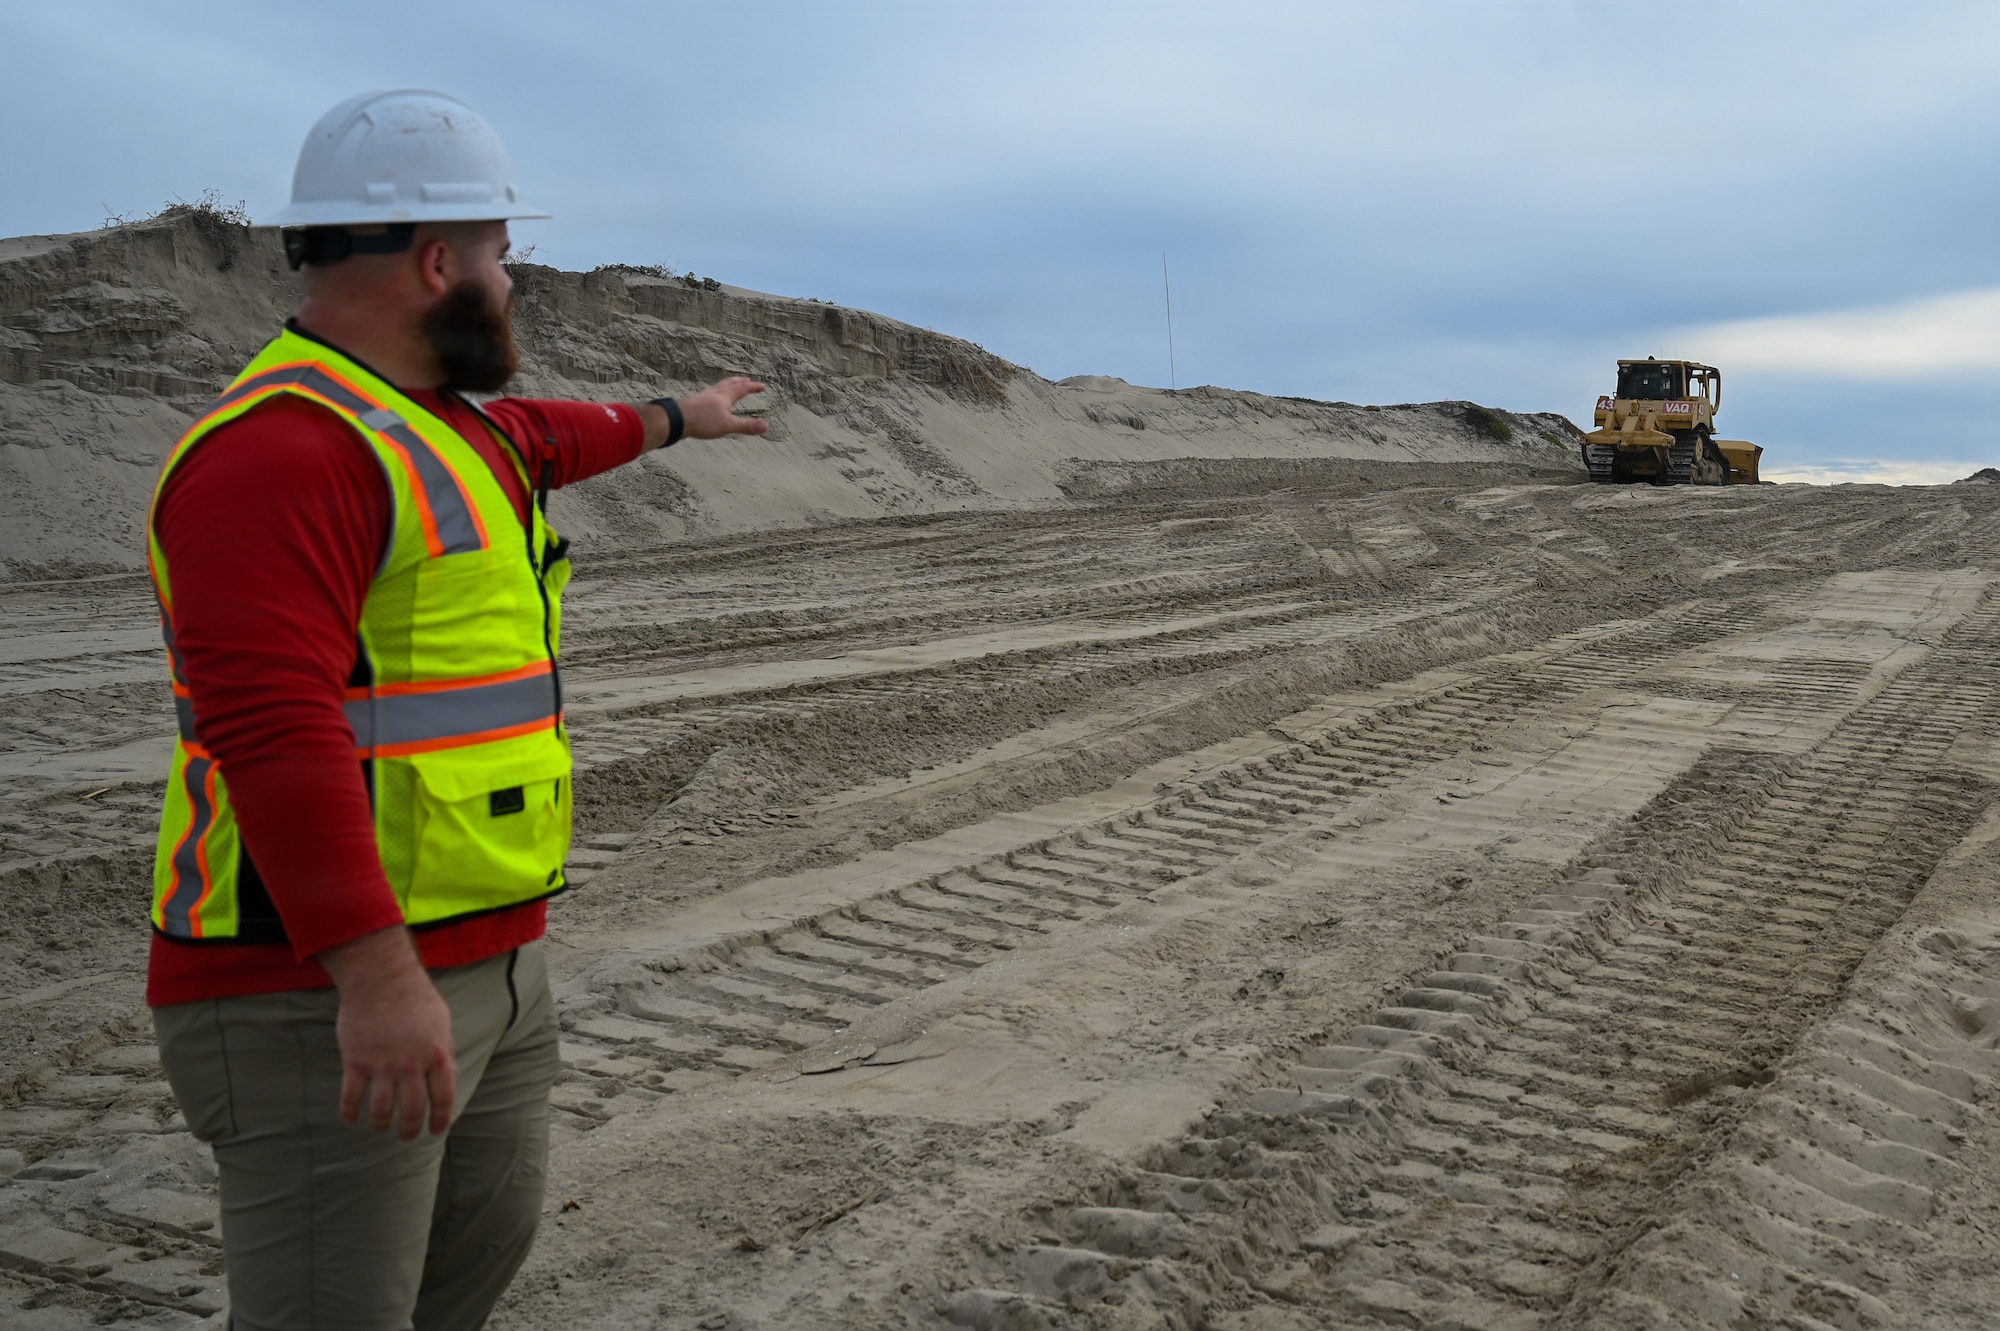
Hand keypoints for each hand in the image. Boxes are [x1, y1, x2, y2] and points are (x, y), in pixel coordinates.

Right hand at [319, 926, 456, 1139]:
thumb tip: (451, 1075)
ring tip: (381, 1126)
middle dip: (409, 1130)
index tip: (436, 1130)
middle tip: (406, 1136)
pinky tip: (351, 1118)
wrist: (381, 978)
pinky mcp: (356, 1061)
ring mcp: (382, 1065)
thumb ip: (445, 1050)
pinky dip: (350, 1113)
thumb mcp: (442, 1022)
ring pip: (380, 1111)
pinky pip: (350, 1097)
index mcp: (437, 1055)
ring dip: (380, 1124)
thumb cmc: (416, 997)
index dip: (441, 1120)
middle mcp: (411, 1065)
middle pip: (411, 1111)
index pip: (443, 1099)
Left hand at [637, 377, 768, 448]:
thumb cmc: (703, 421)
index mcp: (725, 396)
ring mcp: (705, 396)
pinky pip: (710, 393)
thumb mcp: (728, 425)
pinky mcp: (696, 402)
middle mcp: (716, 393)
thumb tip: (765, 425)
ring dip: (728, 384)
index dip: (753, 387)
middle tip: (747, 380)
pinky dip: (716, 392)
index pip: (743, 389)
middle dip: (740, 382)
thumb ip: (747, 426)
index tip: (762, 386)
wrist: (678, 419)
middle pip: (730, 384)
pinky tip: (711, 398)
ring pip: (719, 387)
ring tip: (730, 385)